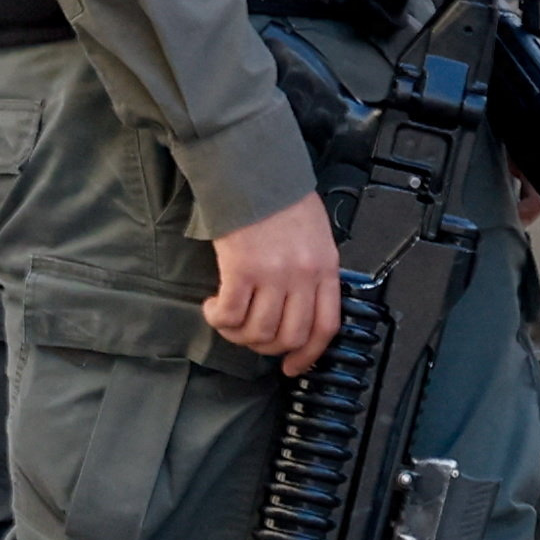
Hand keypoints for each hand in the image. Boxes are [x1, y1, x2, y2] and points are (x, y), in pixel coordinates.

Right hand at [204, 192, 351, 374]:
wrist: (253, 171)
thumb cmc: (281, 200)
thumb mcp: (315, 236)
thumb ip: (313, 272)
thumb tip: (298, 309)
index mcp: (325, 267)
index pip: (326, 326)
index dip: (309, 355)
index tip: (293, 367)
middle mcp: (303, 275)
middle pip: (290, 336)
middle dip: (266, 347)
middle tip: (250, 335)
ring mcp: (273, 274)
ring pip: (258, 332)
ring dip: (238, 334)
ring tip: (227, 317)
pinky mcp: (241, 270)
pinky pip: (230, 316)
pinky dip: (218, 319)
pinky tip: (212, 306)